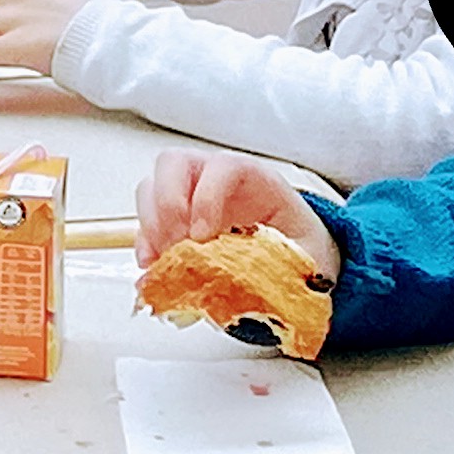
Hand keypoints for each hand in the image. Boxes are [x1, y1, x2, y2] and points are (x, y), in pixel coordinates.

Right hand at [138, 148, 331, 274]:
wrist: (300, 254)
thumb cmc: (304, 247)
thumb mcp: (308, 255)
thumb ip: (286, 267)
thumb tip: (259, 290)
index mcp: (255, 179)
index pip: (224, 167)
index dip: (206, 196)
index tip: (203, 235)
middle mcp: (215, 179)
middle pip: (174, 164)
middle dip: (166, 203)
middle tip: (176, 244)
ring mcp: (191, 196)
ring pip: (152, 188)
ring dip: (151, 225)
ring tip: (164, 261)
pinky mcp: (176, 221)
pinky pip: (147, 223)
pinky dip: (145, 246)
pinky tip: (154, 269)